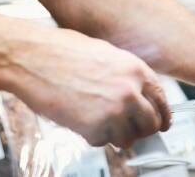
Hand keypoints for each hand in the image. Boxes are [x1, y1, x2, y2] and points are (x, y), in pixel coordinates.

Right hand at [10, 27, 171, 147]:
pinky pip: (103, 142)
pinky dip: (93, 136)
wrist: (32, 58)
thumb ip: (125, 75)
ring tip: (97, 119)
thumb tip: (138, 95)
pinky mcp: (94, 128)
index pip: (162, 101)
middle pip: (150, 124)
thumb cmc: (60, 51)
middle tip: (128, 128)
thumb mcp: (105, 54)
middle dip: (140, 129)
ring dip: (115, 134)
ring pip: (128, 138)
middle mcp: (130, 91)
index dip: (162, 116)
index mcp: (135, 69)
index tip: (161, 124)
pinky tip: (80, 118)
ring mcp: (113, 111)